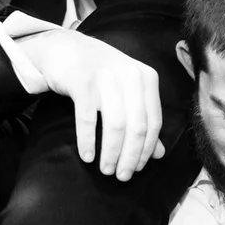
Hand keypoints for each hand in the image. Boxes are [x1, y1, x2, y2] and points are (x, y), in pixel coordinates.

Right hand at [21, 31, 165, 179]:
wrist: (65, 48)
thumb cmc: (100, 75)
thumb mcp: (127, 92)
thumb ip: (143, 119)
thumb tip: (159, 154)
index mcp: (146, 78)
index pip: (154, 122)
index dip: (147, 150)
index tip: (138, 168)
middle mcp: (130, 75)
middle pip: (137, 127)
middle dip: (130, 156)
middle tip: (121, 176)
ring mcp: (106, 77)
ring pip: (115, 125)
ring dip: (111, 153)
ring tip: (106, 170)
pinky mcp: (82, 81)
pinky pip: (88, 118)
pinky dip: (88, 141)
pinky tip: (88, 156)